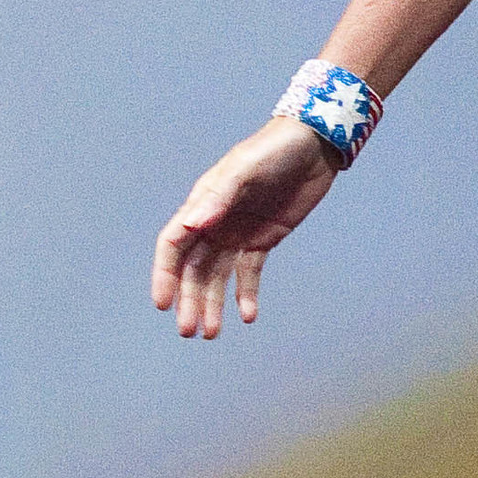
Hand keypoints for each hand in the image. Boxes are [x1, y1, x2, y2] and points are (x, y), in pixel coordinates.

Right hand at [151, 117, 339, 337]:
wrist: (314, 144)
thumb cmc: (274, 148)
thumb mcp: (246, 169)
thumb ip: (219, 197)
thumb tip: (193, 225)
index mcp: (203, 204)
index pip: (173, 245)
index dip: (164, 274)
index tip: (163, 304)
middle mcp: (214, 222)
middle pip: (193, 269)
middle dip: (189, 300)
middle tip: (189, 330)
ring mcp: (238, 233)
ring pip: (217, 276)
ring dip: (213, 303)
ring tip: (211, 333)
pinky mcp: (264, 239)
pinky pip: (249, 272)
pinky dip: (246, 294)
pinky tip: (247, 315)